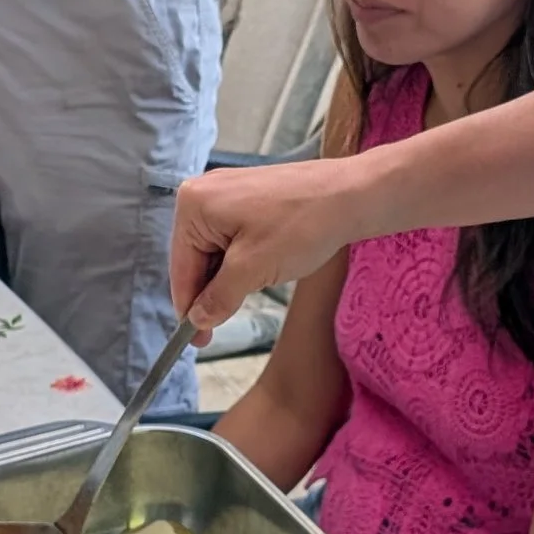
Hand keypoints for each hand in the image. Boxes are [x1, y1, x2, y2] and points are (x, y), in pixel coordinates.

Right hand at [169, 155, 369, 335]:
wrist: (352, 195)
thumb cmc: (302, 225)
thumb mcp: (252, 270)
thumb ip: (218, 298)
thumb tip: (197, 320)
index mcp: (193, 204)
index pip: (181, 268)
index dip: (190, 309)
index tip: (197, 341)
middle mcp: (203, 192)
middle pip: (195, 259)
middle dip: (213, 290)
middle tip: (226, 323)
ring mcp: (226, 192)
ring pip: (216, 251)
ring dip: (231, 276)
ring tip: (262, 280)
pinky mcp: (248, 196)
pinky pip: (233, 237)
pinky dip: (244, 259)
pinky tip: (266, 266)